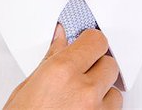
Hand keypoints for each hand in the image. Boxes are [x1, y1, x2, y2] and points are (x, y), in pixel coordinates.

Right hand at [3, 23, 122, 108]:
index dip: (92, 41)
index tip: (87, 43)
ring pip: (115, 93)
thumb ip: (50, 60)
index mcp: (61, 71)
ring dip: (102, 94)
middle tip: (82, 72)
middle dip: (97, 67)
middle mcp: (83, 90)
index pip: (96, 41)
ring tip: (80, 101)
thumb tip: (60, 39)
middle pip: (110, 64)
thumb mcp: (26, 88)